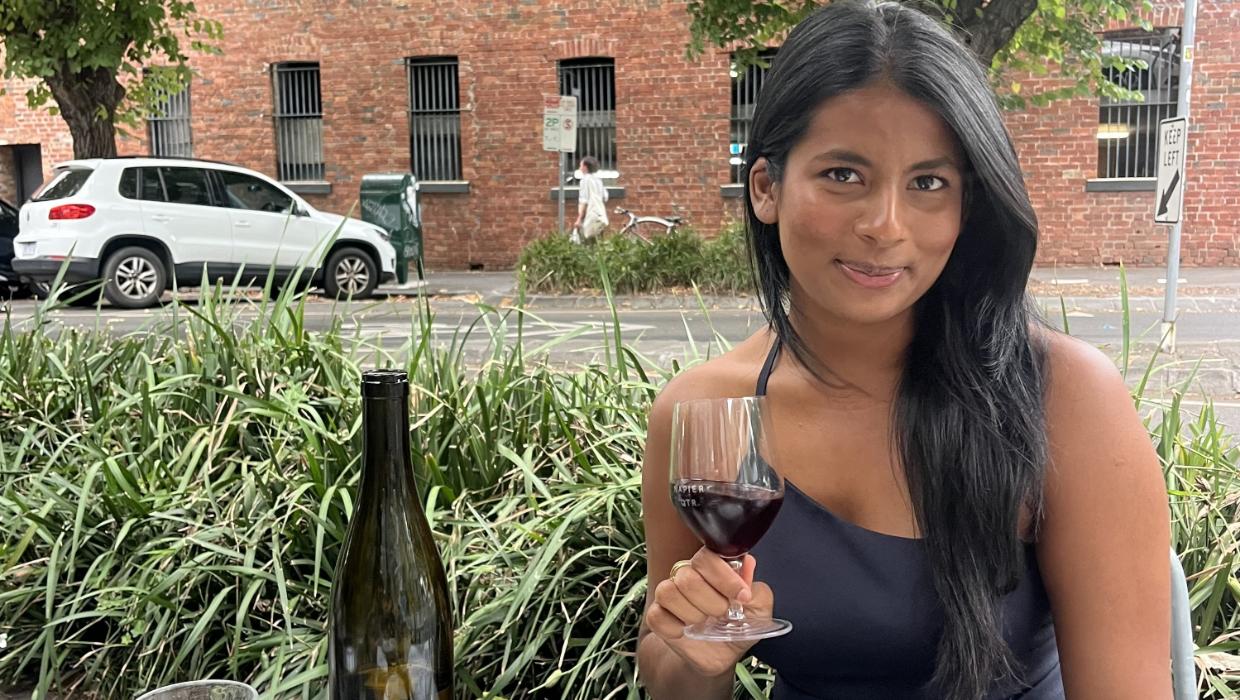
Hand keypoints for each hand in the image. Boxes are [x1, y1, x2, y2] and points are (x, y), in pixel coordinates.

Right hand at [645, 548, 773, 677]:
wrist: (722, 656)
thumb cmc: (739, 626)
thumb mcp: (759, 612)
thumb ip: (757, 589)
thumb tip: (748, 564)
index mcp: (712, 568)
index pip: (707, 557)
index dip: (724, 576)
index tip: (742, 596)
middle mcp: (688, 575)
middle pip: (687, 577)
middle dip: (711, 601)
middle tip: (722, 614)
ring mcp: (670, 594)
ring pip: (668, 592)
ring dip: (692, 614)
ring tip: (704, 623)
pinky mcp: (657, 615)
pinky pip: (656, 615)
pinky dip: (674, 628)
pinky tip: (686, 632)